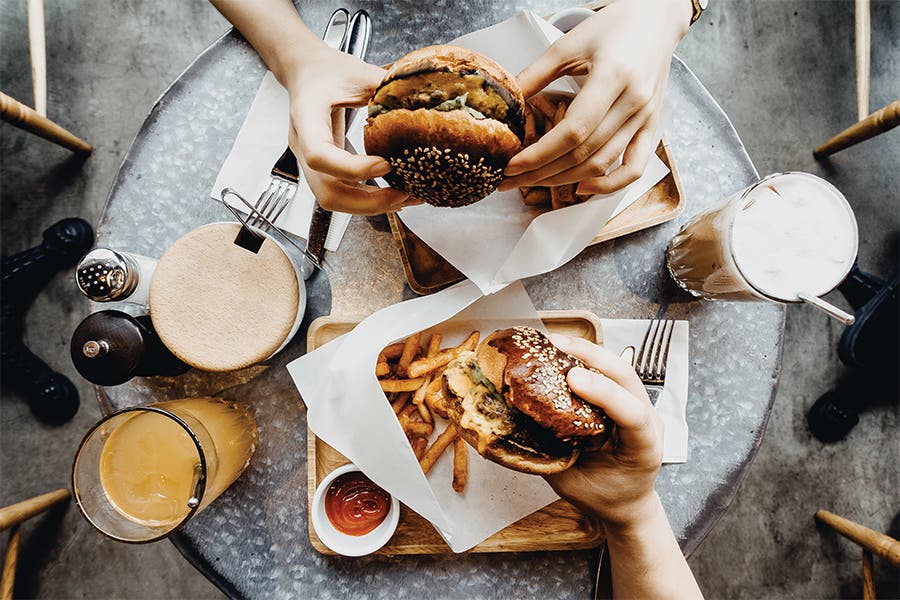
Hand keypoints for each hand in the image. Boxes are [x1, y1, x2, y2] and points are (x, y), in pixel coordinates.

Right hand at [284, 45, 412, 214]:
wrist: (306, 71)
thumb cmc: (326, 70)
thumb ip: (386, 88)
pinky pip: (341, 192)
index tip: (386, 165)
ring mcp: (310, 161)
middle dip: (367, 202)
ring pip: (333, 199)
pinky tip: (393, 194)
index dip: (353, 168)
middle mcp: (303, 146)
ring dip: (369, 206)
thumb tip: (424, 99)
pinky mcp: (324, 168)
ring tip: (404, 198)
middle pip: (327, 192)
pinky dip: (366, 200)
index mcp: (306, 118)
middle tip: (403, 195)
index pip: (320, 155)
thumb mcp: (358, 71)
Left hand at [501, 0, 691, 194]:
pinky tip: (582, 188)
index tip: (512, 165)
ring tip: (534, 183)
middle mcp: (634, 101)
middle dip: (543, 172)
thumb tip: (506, 103)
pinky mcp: (652, 126)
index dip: (539, 154)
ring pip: (603, 164)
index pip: (572, 131)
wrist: (655, 19)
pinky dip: (609, 184)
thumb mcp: (569, 44)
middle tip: (512, 180)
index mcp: (613, 76)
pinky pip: (634, 167)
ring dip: (565, 180)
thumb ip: (535, 75)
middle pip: (584, 153)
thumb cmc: (613, 27)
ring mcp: (646, 117)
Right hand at [544, 333, 663, 527]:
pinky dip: (587, 360)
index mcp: (644, 449)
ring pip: (619, 369)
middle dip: (592, 356)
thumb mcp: (573, 486)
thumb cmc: (603, 498)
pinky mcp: (627, 399)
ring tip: (555, 342)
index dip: (604, 393)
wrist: (627, 503)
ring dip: (588, 352)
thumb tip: (518, 428)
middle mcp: (649, 422)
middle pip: (627, 378)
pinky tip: (563, 353)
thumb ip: (551, 457)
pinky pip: (610, 373)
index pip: (633, 415)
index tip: (573, 378)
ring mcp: (641, 407)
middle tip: (556, 345)